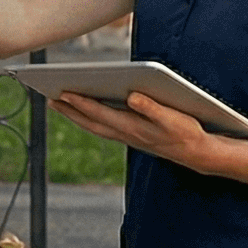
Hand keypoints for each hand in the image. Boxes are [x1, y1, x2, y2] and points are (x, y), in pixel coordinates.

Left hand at [49, 90, 214, 172]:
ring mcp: (128, 137)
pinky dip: (90, 120)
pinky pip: (104, 128)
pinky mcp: (133, 137)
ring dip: (76, 116)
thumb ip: (153, 108)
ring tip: (58, 103)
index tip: (62, 92)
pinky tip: (85, 111)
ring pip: (95, 126)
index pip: (101, 114)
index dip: (81, 103)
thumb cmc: (188, 133)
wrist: (199, 155)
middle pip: (91, 122)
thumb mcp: (175, 119)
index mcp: (134, 128)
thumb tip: (133, 96)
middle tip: (48, 97)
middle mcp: (127, 134)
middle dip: (70, 110)